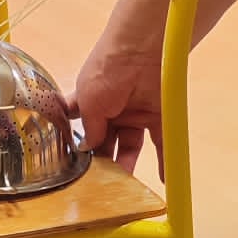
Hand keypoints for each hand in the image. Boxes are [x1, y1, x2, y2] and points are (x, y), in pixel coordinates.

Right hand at [70, 0, 168, 175]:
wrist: (139, 50)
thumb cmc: (106, 70)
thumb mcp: (88, 102)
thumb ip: (90, 129)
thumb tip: (88, 149)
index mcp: (88, 103)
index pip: (81, 128)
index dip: (78, 146)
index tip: (74, 167)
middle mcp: (110, 110)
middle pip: (106, 142)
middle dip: (102, 162)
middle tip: (98, 183)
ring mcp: (134, 114)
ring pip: (130, 146)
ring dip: (126, 165)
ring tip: (122, 187)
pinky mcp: (157, 116)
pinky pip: (160, 143)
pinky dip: (162, 162)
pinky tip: (160, 180)